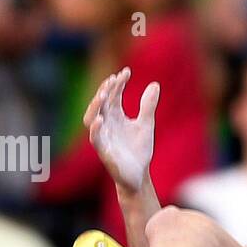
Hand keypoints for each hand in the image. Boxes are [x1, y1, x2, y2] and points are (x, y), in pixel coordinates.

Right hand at [83, 68, 158, 192]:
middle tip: (113, 79)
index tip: (126, 71)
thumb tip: (155, 84)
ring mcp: (103, 137)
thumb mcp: (146, 124)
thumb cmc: (139, 150)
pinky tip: (101, 119)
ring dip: (95, 106)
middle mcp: (106, 124)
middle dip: (105, 90)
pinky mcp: (103, 151)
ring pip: (91, 118)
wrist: (139, 174)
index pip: (113, 95)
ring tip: (104, 94)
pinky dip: (96, 129)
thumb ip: (148, 105)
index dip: (118, 83)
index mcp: (115, 115)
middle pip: (100, 103)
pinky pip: (95, 139)